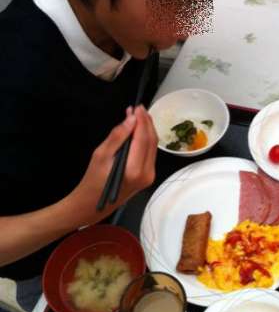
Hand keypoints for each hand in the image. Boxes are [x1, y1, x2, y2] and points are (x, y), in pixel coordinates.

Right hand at [72, 105, 157, 221]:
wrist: (93, 204)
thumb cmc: (93, 180)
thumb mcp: (101, 155)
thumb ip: (118, 136)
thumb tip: (131, 119)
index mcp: (134, 169)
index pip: (143, 138)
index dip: (142, 120)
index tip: (137, 107)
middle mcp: (146, 174)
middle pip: (152, 141)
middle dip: (146, 122)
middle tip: (139, 108)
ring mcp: (149, 176)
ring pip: (153, 146)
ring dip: (147, 129)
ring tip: (138, 115)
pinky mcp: (148, 176)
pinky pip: (150, 153)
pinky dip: (146, 139)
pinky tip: (139, 130)